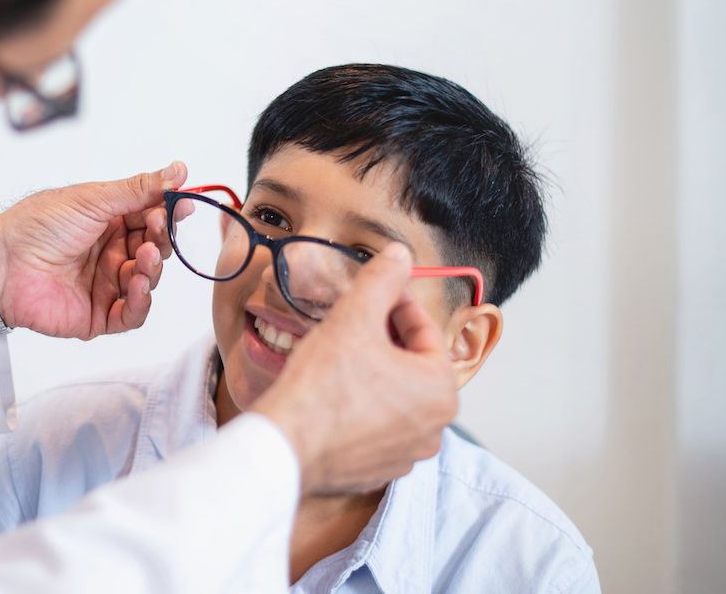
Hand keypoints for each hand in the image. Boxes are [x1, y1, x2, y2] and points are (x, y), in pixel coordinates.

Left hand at [0, 161, 187, 338]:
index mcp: (109, 222)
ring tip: (144, 256)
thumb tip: (180, 169)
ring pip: (148, 280)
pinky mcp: (98, 316)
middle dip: (161, 239)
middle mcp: (111, 253)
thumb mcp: (93, 199)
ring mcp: (105, 285)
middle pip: (154, 249)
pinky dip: (141, 301)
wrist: (2, 263)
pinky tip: (138, 285)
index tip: (182, 205)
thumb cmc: (39, 224)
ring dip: (153, 268)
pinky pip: (132, 314)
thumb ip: (139, 189)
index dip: (168, 213)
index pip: (151, 218)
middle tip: (155, 230)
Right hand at [251, 243, 457, 495]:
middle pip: (412, 365)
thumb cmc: (321, 389)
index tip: (374, 293)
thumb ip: (381, 280)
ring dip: (373, 374)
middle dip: (385, 340)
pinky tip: (332, 394)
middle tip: (353, 322)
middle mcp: (433, 428)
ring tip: (339, 357)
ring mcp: (406, 454)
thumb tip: (399, 255)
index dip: (396, 303)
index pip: (425, 331)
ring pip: (393, 397)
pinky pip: (375, 428)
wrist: (284, 447)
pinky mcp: (377, 470)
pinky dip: (360, 408)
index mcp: (440, 390)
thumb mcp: (353, 317)